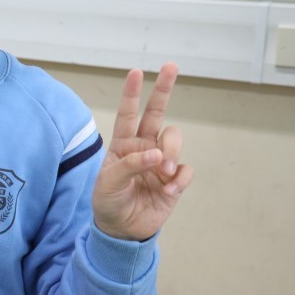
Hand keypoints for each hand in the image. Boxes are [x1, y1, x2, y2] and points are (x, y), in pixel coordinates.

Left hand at [92, 63, 193, 240]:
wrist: (122, 229)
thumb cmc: (109, 200)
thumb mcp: (108, 182)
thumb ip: (129, 165)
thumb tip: (157, 155)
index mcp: (123, 143)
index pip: (128, 113)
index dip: (132, 93)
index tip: (135, 72)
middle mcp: (143, 147)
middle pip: (156, 112)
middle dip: (163, 88)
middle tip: (171, 66)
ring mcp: (161, 162)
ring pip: (174, 139)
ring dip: (171, 153)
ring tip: (161, 174)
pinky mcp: (175, 180)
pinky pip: (186, 170)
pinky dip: (179, 179)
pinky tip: (168, 190)